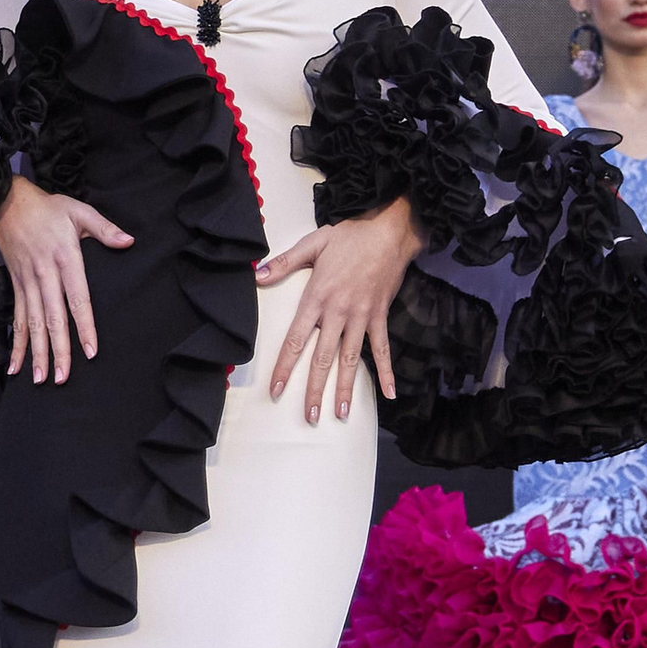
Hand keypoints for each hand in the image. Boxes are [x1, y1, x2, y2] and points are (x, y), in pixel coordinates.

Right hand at [0, 176, 132, 380]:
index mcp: (65, 258)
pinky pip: (16, 319)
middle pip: (53, 318)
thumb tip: (128, 241)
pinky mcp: (16, 286)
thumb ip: (105, 228)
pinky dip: (17, 344)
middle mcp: (44, 275)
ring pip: (32, 323)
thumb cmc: (48, 208)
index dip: (84, 326)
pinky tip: (16, 366)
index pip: (78, 299)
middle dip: (58, 350)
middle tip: (62, 378)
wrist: (5, 201)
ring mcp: (27, 282)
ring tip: (41, 379)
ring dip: (36, 353)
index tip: (91, 351)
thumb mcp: (79, 210)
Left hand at [256, 197, 425, 423]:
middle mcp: (338, 312)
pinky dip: (386, 371)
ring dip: (346, 387)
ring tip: (341, 413)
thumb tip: (256, 276)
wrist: (389, 231)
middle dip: (315, 389)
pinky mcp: (380, 316)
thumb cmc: (350, 236)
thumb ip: (284, 262)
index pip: (296, 339)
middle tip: (309, 415)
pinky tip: (390, 393)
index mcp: (317, 297)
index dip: (285, 366)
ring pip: (350, 359)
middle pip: (322, 357)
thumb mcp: (313, 244)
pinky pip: (383, 348)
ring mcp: (361, 317)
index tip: (276, 389)